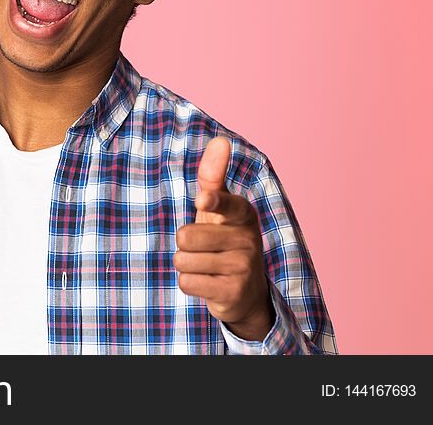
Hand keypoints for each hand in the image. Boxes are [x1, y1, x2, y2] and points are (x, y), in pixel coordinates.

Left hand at [173, 137, 272, 340]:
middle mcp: (249, 239)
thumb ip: (214, 175)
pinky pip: (187, 282)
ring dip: (186, 264)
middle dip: (184, 244)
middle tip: (202, 247)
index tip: (203, 199)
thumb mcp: (219, 207)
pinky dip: (190, 283)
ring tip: (205, 265)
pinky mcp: (233, 293)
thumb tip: (220, 140)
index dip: (213, 202)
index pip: (226, 204)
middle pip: (186, 236)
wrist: (245, 291)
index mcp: (244, 213)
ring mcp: (243, 267)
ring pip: (183, 260)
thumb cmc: (224, 238)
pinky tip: (207, 282)